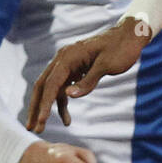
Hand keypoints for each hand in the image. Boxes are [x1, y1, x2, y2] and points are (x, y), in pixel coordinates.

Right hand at [27, 20, 149, 130]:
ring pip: (51, 88)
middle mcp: (63, 59)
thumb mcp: (107, 66)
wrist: (130, 35)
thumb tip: (68, 96)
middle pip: (42, 86)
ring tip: (42, 127)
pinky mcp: (75, 68)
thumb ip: (88, 81)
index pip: (50, 84)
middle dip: (36, 107)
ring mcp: (68, 64)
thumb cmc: (121, 49)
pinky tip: (67, 119)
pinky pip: (63, 87)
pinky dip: (62, 102)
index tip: (40, 122)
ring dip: (47, 107)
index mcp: (68, 57)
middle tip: (31, 127)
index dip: (44, 105)